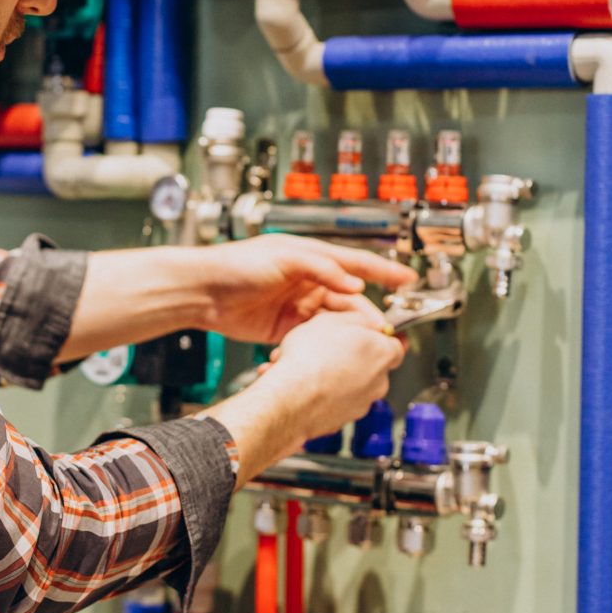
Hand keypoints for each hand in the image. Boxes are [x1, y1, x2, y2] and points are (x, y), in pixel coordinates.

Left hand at [195, 235, 416, 343]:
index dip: (384, 272)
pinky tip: (331, 354)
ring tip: (363, 347)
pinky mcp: (285, 328)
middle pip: (349, 299)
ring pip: (334, 321)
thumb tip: (353, 284)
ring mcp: (297, 305)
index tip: (408, 279)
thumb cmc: (237, 265)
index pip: (355, 264)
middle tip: (385, 331)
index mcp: (311, 258)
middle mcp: (308, 281)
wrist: (203, 290)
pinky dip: (323, 346)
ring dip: (348, 334)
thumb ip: (320, 268)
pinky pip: (313, 337)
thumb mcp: (283, 258)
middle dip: (368, 315)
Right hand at [259, 312, 405, 439]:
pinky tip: (303, 383)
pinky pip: (336, 402)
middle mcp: (378, 381)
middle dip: (353, 357)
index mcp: (382, 353)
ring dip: (335, 375)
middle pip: (373, 365)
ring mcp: (362, 403)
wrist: (291, 397)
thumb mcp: (332, 319)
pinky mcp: (343, 420)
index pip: (397, 345)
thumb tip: (366, 322)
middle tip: (330, 347)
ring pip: (352, 385)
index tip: (370, 334)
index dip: (380, 337)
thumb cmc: (310, 359)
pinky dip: (324, 393)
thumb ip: (358, 319)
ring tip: (307, 366)